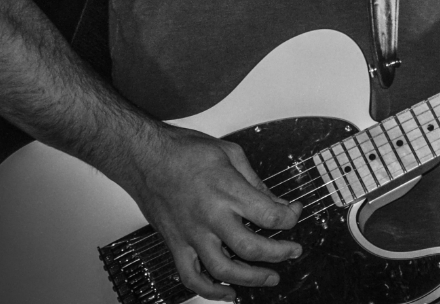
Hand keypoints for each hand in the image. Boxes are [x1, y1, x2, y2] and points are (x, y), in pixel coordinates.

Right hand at [124, 125, 302, 299]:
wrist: (145, 157)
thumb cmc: (184, 150)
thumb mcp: (230, 154)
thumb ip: (256, 181)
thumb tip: (276, 201)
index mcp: (227, 190)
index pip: (270, 214)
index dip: (290, 217)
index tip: (294, 213)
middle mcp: (210, 216)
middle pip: (252, 248)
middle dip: (280, 253)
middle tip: (292, 251)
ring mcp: (191, 235)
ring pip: (224, 271)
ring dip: (252, 279)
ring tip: (270, 278)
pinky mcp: (176, 245)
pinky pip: (192, 278)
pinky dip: (211, 292)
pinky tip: (227, 293)